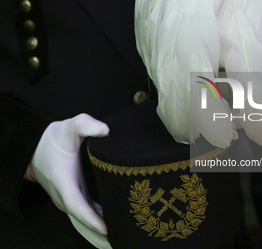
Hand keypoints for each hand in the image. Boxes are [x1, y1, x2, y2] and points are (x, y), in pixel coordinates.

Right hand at [29, 113, 111, 248]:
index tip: (106, 228)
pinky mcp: (72, 198)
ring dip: (99, 231)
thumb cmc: (55, 138)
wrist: (36, 148)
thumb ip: (87, 125)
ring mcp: (67, 199)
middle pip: (82, 220)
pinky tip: (113, 224)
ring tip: (122, 237)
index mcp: (64, 182)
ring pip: (83, 220)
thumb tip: (106, 131)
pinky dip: (96, 222)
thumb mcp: (71, 126)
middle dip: (100, 234)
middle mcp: (64, 196)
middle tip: (123, 239)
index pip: (77, 205)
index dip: (91, 218)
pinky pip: (84, 215)